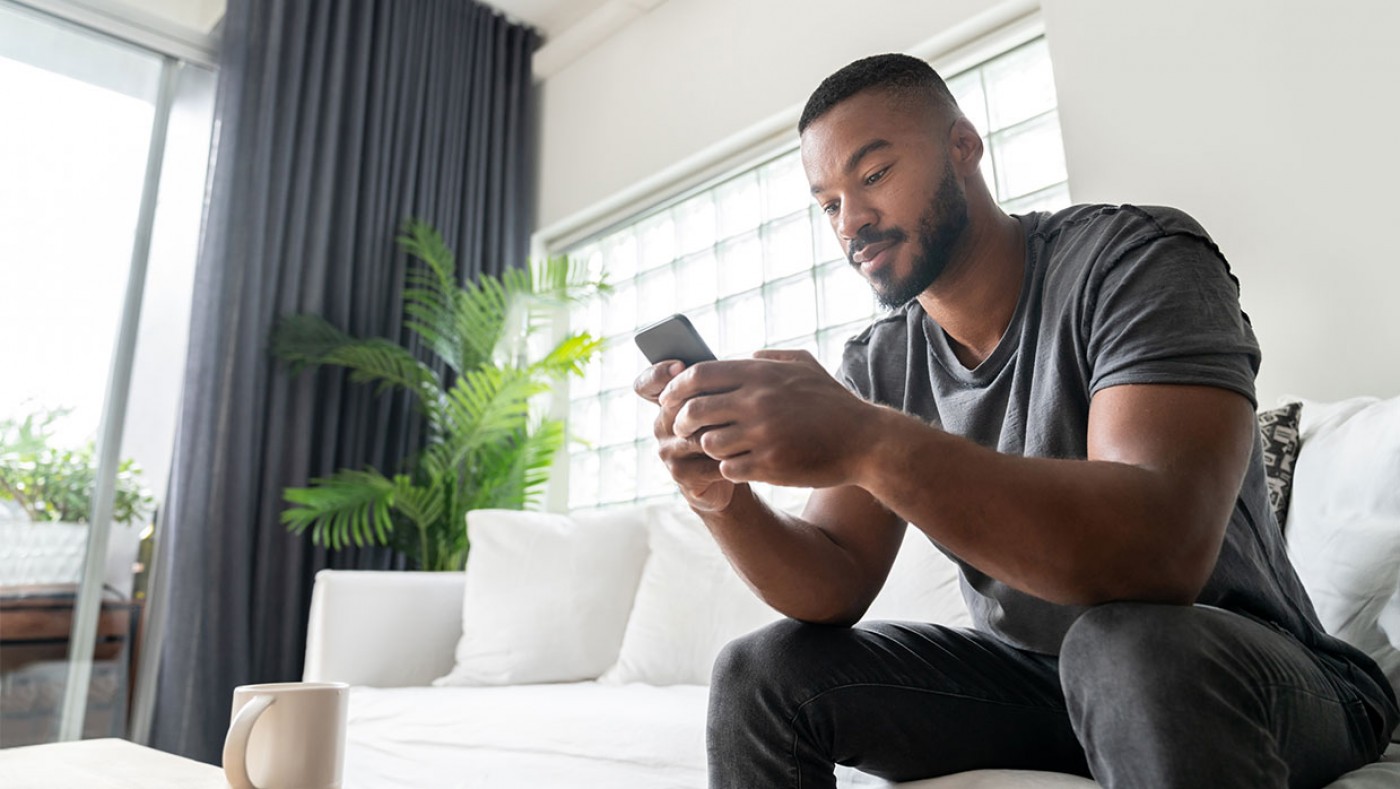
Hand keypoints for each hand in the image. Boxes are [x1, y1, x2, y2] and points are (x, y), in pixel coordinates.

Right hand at [634, 360, 739, 511]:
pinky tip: (749, 453)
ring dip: (725, 432)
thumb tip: (737, 361)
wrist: (736, 470)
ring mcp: (668, 451)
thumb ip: (718, 385)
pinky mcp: (680, 475)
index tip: (679, 365)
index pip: (646, 384)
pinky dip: (731, 458)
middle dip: (709, 404)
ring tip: (749, 428)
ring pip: (696, 436)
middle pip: (679, 408)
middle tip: (735, 399)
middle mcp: (661, 425)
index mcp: (667, 403)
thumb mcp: (725, 403)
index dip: (658, 373)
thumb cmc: (732, 429)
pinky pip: (708, 463)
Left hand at [660, 349, 877, 488]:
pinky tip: (742, 465)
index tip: (670, 398)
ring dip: (709, 446)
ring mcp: (762, 435)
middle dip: (683, 420)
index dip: (676, 387)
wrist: (866, 441)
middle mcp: (757, 402)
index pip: (699, 374)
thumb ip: (773, 357)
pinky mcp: (769, 465)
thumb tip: (747, 353)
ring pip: (708, 443)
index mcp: (761, 374)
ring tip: (721, 447)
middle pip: (695, 410)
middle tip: (685, 427)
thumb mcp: (806, 366)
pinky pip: (729, 468)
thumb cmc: (835, 403)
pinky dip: (729, 468)